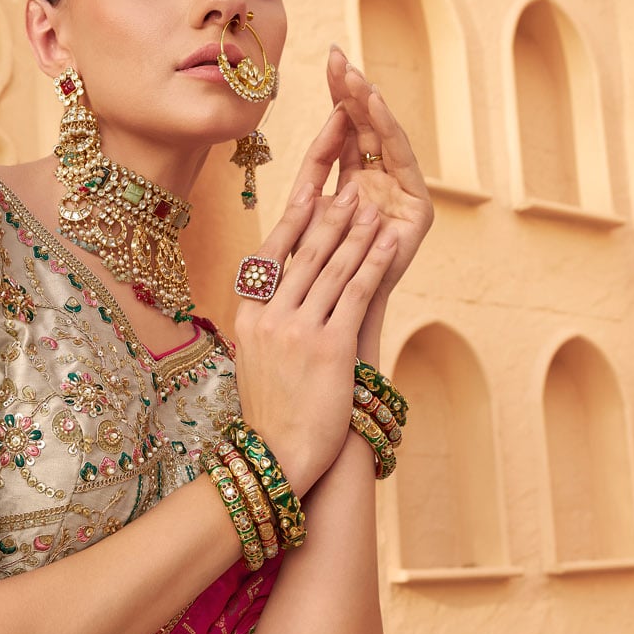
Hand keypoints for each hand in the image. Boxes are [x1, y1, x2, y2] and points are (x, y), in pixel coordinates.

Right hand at [232, 119, 398, 495]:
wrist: (280, 455)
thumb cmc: (274, 410)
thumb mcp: (257, 357)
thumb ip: (266, 318)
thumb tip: (278, 286)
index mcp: (247, 315)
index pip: (271, 253)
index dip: (295, 216)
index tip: (312, 186)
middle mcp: (268, 317)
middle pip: (302, 250)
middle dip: (330, 211)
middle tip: (349, 178)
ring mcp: (297, 330)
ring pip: (331, 265)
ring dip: (355, 228)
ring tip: (372, 199)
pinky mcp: (329, 347)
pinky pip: (354, 292)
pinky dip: (372, 260)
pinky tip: (386, 238)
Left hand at [287, 47, 433, 306]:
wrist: (338, 331)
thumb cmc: (312, 292)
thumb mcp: (297, 235)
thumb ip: (299, 199)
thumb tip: (289, 155)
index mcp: (344, 196)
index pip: (336, 142)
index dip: (330, 106)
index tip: (323, 65)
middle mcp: (374, 193)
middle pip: (361, 133)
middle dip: (349, 93)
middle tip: (337, 54)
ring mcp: (397, 200)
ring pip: (381, 141)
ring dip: (367, 104)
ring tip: (353, 73)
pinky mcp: (418, 211)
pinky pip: (399, 159)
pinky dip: (387, 128)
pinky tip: (373, 100)